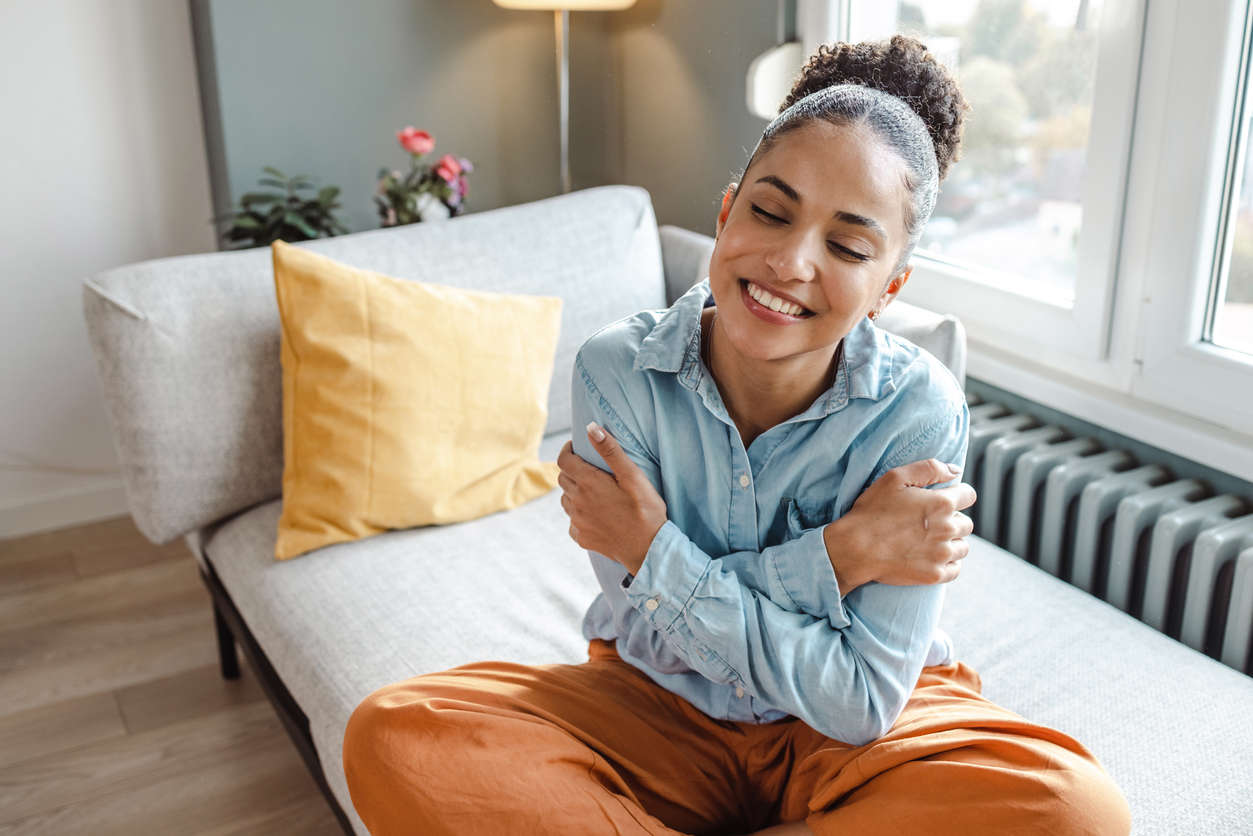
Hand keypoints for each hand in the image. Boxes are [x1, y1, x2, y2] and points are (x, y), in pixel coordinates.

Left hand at [556, 422, 667, 574]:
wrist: (648, 549)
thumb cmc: (645, 510)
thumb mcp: (633, 476)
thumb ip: (611, 451)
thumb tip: (591, 428)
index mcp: (588, 483)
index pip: (564, 460)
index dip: (568, 450)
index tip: (577, 447)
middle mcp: (577, 502)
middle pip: (563, 478)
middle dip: (572, 470)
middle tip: (591, 470)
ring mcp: (577, 522)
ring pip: (566, 499)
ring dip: (575, 492)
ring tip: (595, 493)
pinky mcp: (581, 537)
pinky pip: (573, 521)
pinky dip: (580, 514)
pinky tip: (597, 515)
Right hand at [826, 458, 976, 589]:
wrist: (855, 548)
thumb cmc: (872, 511)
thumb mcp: (894, 478)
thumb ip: (930, 468)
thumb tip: (956, 471)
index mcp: (941, 503)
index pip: (969, 495)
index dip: (957, 495)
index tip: (943, 500)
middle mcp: (947, 529)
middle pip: (966, 523)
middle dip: (952, 520)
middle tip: (928, 522)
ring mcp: (942, 554)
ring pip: (962, 547)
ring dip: (951, 543)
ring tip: (929, 541)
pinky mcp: (934, 575)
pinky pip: (955, 569)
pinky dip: (947, 564)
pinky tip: (931, 557)